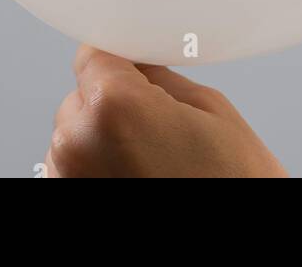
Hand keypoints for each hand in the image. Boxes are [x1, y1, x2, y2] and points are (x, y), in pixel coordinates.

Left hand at [44, 45, 287, 177]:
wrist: (232, 247)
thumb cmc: (234, 185)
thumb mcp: (211, 109)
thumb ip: (160, 77)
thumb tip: (140, 65)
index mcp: (114, 107)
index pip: (93, 54)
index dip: (120, 60)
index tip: (136, 68)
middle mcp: (78, 144)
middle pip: (83, 95)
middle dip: (115, 102)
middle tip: (160, 126)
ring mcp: (68, 179)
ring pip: (77, 135)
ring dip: (104, 139)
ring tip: (153, 160)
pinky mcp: (71, 200)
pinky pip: (76, 169)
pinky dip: (100, 168)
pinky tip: (139, 177)